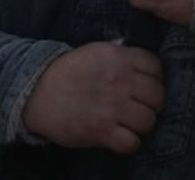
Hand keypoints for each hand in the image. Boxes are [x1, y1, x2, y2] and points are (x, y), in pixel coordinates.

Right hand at [21, 42, 163, 153]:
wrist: (36, 92)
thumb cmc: (67, 71)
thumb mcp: (95, 51)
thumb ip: (118, 51)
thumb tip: (133, 49)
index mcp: (119, 57)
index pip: (156, 68)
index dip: (155, 79)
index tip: (145, 87)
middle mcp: (120, 80)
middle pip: (157, 96)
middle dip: (152, 104)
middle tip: (140, 108)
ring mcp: (112, 106)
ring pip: (148, 120)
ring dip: (142, 125)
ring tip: (131, 125)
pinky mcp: (101, 130)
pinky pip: (131, 142)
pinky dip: (129, 143)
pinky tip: (121, 138)